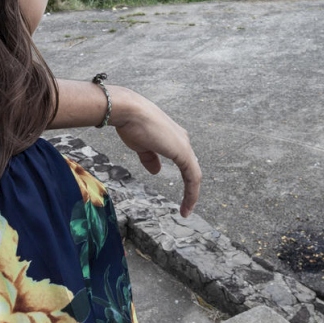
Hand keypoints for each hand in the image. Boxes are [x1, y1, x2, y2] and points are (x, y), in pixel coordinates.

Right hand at [108, 86, 200, 217]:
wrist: (129, 112)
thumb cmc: (131, 125)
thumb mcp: (141, 146)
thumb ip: (150, 158)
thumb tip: (156, 171)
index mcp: (173, 138)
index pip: (184, 161)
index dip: (184, 178)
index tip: (178, 192)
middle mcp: (182, 140)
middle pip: (191, 168)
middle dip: (190, 187)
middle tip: (186, 206)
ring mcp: (184, 146)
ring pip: (194, 175)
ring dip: (192, 194)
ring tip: (186, 211)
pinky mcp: (184, 153)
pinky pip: (193, 177)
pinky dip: (192, 193)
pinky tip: (187, 206)